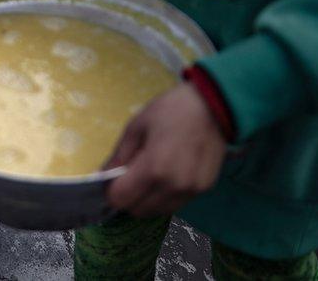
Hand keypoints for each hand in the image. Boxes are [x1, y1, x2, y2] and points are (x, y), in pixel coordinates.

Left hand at [104, 83, 226, 216]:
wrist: (214, 107)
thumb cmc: (171, 111)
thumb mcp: (136, 127)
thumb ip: (119, 156)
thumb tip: (104, 175)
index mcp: (153, 169)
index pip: (121, 199)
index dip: (111, 191)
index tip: (111, 179)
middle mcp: (173, 187)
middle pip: (138, 210)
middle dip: (127, 198)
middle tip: (127, 178)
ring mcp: (190, 191)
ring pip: (157, 211)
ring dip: (146, 200)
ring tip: (148, 177)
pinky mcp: (203, 190)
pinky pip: (175, 204)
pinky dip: (163, 197)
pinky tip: (165, 177)